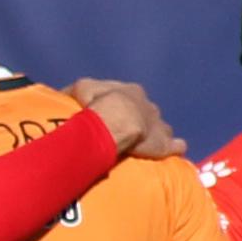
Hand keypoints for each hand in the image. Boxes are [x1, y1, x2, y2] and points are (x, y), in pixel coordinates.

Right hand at [68, 78, 184, 160]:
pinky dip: (175, 147)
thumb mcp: (82, 89)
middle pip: (146, 112)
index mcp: (132, 93)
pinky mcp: (165, 143)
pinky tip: (173, 152)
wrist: (115, 122)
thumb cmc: (98, 105)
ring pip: (160, 128)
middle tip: (125, 132)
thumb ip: (78, 92)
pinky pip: (176, 145)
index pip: (129, 97)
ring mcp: (159, 125)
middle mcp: (149, 107)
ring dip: (155, 134)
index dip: (119, 106)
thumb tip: (65, 97)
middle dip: (139, 120)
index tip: (109, 115)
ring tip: (145, 146)